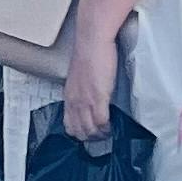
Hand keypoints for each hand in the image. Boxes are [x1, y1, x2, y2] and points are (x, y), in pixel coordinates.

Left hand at [62, 24, 119, 150]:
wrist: (92, 42)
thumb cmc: (89, 55)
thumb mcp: (80, 77)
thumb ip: (83, 90)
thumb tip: (90, 99)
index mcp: (69, 96)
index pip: (69, 124)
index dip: (79, 133)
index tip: (89, 135)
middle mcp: (74, 101)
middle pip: (79, 130)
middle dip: (90, 138)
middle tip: (101, 138)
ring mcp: (85, 100)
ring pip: (90, 129)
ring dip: (100, 135)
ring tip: (108, 135)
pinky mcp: (98, 97)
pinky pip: (101, 121)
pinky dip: (107, 127)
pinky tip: (112, 127)